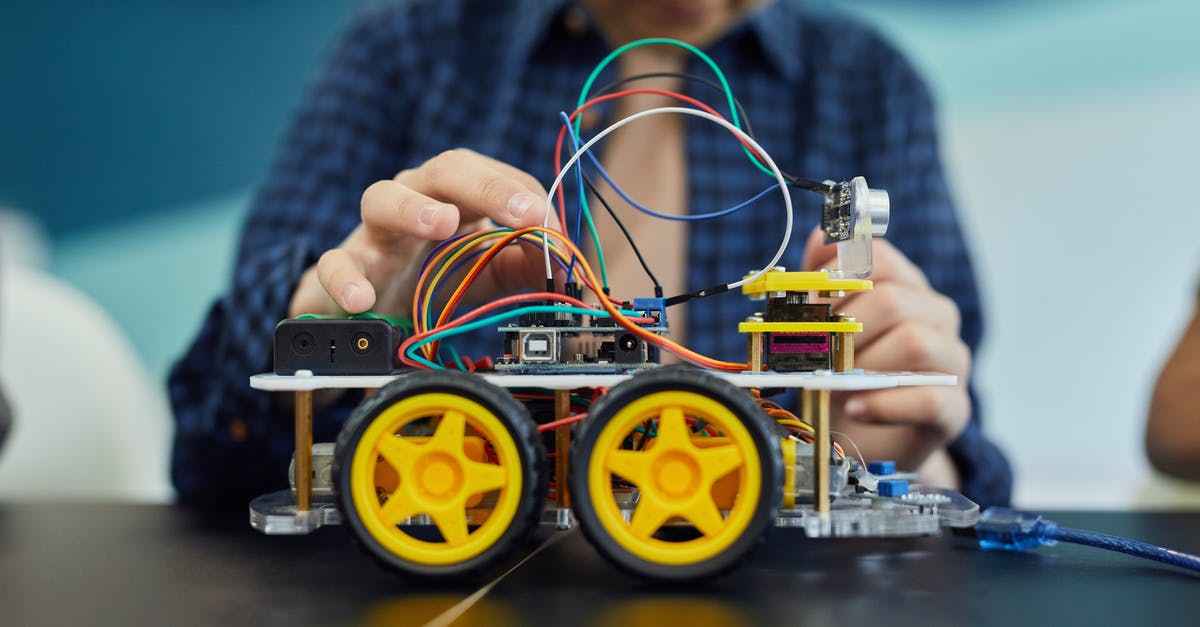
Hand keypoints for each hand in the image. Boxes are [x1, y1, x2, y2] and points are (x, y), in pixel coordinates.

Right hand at [289, 149, 554, 317]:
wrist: (370, 308)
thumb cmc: (430, 277)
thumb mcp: (487, 271)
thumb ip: (525, 265)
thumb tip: (565, 264)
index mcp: (454, 196)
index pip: (492, 175)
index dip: (523, 195)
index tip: (551, 224)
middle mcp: (414, 200)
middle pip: (446, 171)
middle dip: (488, 187)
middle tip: (523, 212)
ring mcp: (374, 232)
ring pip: (382, 198)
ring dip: (414, 208)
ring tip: (440, 224)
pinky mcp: (345, 266)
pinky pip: (336, 264)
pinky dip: (345, 278)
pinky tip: (362, 298)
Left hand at [801, 228, 970, 481]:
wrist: (867, 437)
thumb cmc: (845, 374)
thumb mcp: (826, 328)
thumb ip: (821, 281)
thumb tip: (820, 236)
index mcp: (907, 287)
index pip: (879, 258)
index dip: (836, 277)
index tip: (806, 305)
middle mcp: (937, 317)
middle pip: (893, 301)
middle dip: (842, 329)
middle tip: (811, 354)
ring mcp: (952, 362)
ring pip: (915, 342)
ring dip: (863, 366)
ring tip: (833, 386)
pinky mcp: (955, 408)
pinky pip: (929, 398)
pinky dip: (885, 404)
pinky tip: (856, 409)